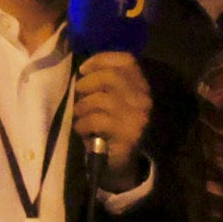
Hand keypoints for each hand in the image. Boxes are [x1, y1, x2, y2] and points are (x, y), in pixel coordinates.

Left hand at [73, 52, 153, 180]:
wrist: (123, 161)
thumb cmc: (111, 127)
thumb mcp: (109, 102)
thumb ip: (103, 84)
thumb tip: (82, 71)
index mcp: (141, 86)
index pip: (127, 60)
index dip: (102, 59)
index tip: (83, 69)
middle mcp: (144, 99)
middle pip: (111, 77)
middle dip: (87, 84)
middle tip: (78, 96)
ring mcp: (139, 117)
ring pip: (100, 99)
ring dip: (81, 107)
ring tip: (79, 116)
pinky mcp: (129, 134)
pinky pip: (96, 120)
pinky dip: (82, 124)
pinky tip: (82, 130)